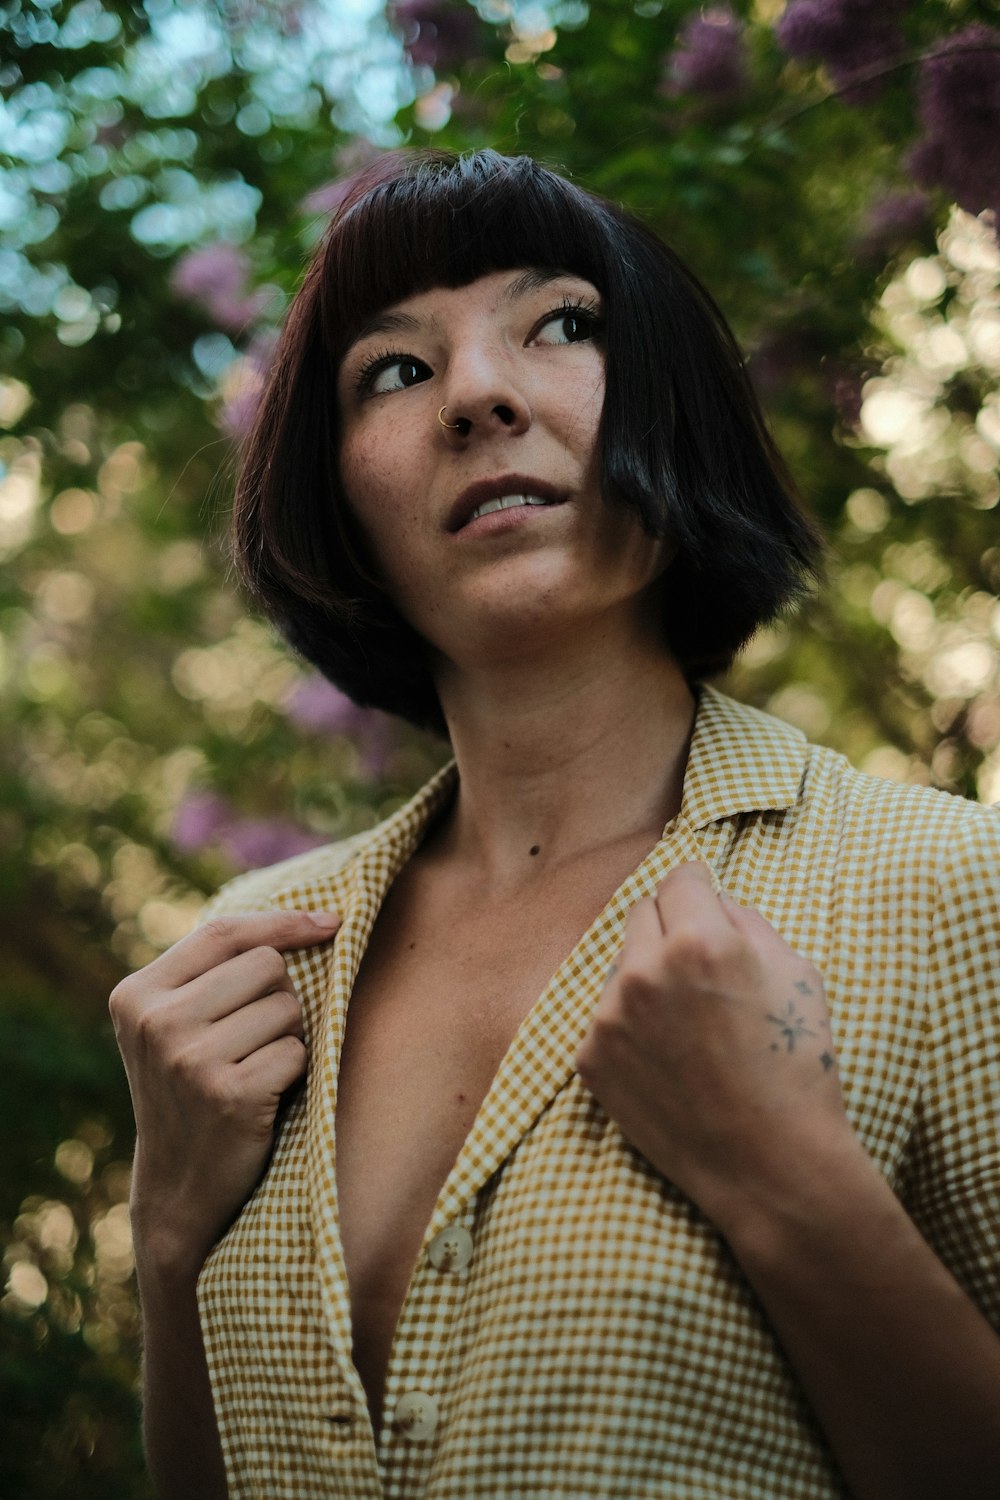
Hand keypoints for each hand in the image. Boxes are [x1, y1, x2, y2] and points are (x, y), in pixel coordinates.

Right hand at [109, 909, 339, 1275]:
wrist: (178, 1188)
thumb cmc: (192, 1089)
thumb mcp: (176, 1025)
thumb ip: (215, 972)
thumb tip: (317, 918)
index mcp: (136, 995)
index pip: (222, 932)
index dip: (282, 922)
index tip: (331, 922)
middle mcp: (156, 1022)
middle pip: (265, 966)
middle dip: (278, 998)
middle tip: (252, 1042)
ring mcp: (189, 1059)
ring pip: (287, 1007)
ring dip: (287, 1037)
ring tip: (254, 1070)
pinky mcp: (228, 1094)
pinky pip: (297, 1051)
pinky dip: (294, 1071)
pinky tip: (264, 1098)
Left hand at [575, 863, 851, 1232]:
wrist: (770, 1166)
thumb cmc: (797, 1067)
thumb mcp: (797, 974)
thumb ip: (747, 922)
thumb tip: (714, 901)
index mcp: (699, 941)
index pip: (678, 878)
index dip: (697, 885)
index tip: (700, 893)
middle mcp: (644, 971)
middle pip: (642, 912)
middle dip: (670, 926)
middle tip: (700, 965)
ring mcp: (609, 1017)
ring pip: (622, 967)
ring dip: (649, 978)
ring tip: (690, 1025)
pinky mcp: (590, 1058)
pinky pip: (608, 1017)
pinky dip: (632, 1026)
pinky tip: (670, 1059)